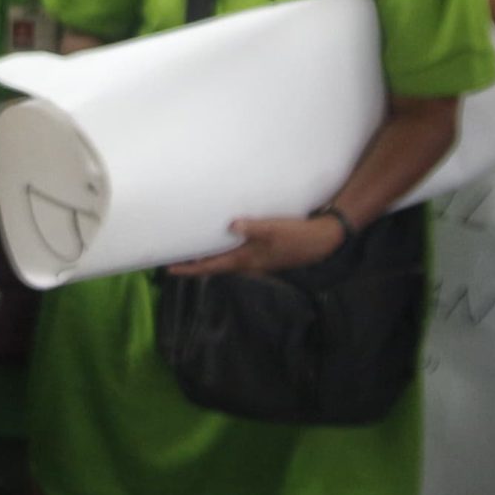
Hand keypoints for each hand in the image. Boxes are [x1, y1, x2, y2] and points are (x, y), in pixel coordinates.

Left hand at [166, 212, 348, 276]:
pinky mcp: (266, 253)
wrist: (323, 241)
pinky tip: (225, 240)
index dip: (191, 269)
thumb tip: (230, 226)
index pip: (212, 267)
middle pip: (217, 266)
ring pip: (227, 261)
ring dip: (211, 257)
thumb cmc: (297, 235)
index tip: (171, 269)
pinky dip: (226, 250)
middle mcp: (249, 264)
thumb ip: (251, 227)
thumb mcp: (274, 229)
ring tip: (195, 249)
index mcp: (247, 260)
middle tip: (178, 258)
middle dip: (197, 264)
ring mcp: (258, 260)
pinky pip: (239, 254)